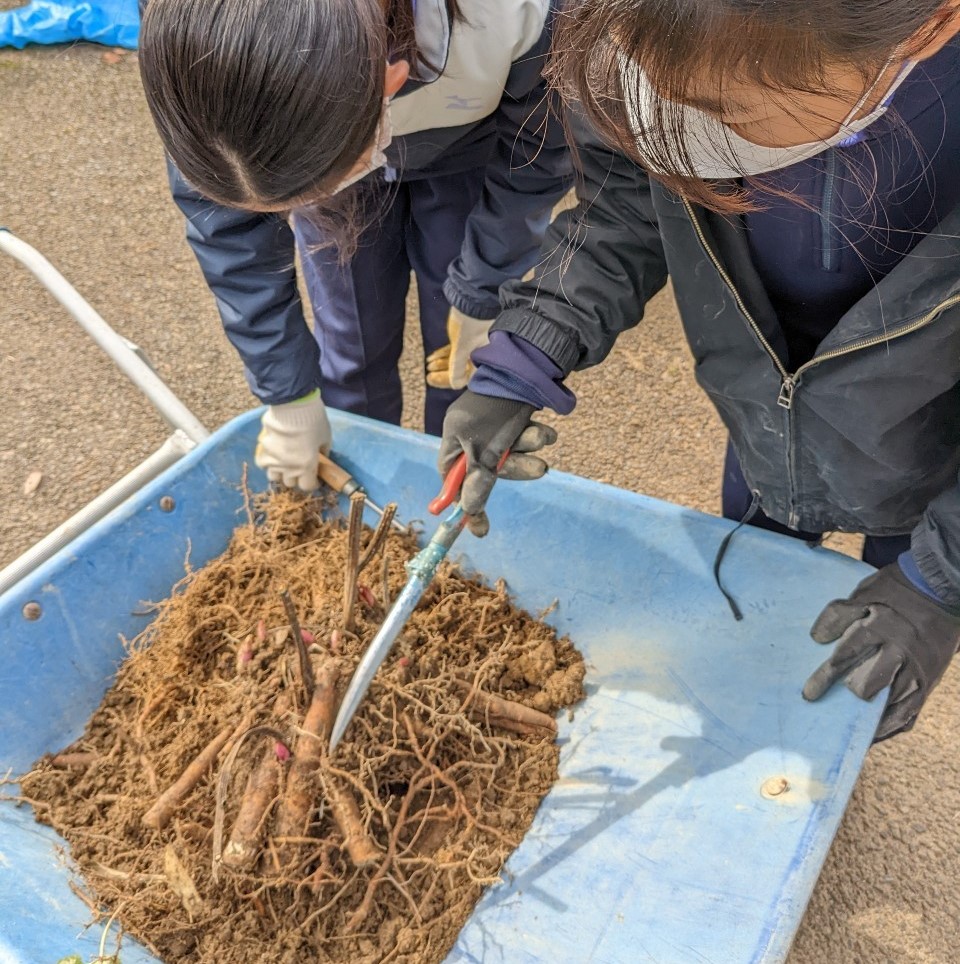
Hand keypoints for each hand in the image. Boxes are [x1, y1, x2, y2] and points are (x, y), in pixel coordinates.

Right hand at [255, 390, 331, 490]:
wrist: (291, 404)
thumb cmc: (313, 421)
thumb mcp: (326, 438)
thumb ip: (323, 452)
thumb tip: (320, 458)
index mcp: (306, 467)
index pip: (307, 486)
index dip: (312, 483)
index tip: (314, 477)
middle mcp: (288, 468)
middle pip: (290, 482)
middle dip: (296, 476)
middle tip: (300, 466)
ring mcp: (273, 460)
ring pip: (274, 476)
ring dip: (281, 472)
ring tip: (284, 462)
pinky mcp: (262, 450)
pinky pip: (262, 464)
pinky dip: (267, 462)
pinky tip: (272, 455)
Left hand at [425, 308, 492, 389]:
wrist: (472, 300)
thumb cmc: (471, 324)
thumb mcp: (461, 349)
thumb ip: (458, 368)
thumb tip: (456, 385)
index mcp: (484, 360)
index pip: (466, 378)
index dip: (448, 381)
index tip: (432, 380)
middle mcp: (480, 355)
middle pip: (460, 370)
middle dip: (443, 373)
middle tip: (428, 376)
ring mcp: (473, 347)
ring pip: (456, 360)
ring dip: (441, 364)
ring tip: (428, 365)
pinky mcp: (466, 338)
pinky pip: (454, 351)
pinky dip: (443, 355)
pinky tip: (431, 358)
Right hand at [439, 390, 556, 535]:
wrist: (528, 365)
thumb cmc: (498, 405)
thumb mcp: (484, 447)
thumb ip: (478, 479)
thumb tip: (468, 513)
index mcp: (454, 439)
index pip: (453, 480)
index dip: (466, 502)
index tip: (480, 527)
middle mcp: (472, 435)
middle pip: (488, 470)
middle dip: (517, 468)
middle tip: (540, 470)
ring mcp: (494, 428)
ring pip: (513, 454)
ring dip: (530, 447)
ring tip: (543, 433)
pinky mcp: (514, 421)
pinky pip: (525, 440)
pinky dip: (536, 435)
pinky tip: (543, 423)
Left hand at [803, 563, 959, 740]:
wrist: (942, 589)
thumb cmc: (896, 591)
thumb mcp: (865, 592)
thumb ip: (839, 614)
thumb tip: (817, 639)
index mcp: (880, 628)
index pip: (847, 657)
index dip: (825, 677)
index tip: (809, 694)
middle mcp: (900, 652)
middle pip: (870, 684)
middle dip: (849, 697)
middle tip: (827, 711)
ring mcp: (918, 670)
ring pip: (893, 704)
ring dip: (870, 720)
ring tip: (849, 736)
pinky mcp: (930, 681)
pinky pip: (912, 711)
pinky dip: (893, 725)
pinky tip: (876, 735)